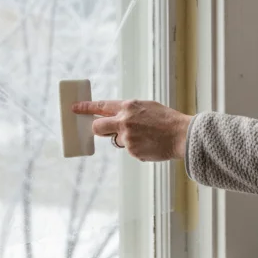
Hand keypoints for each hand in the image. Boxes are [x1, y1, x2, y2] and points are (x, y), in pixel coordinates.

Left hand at [73, 99, 192, 161]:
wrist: (182, 135)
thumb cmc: (168, 120)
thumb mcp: (147, 107)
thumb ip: (130, 112)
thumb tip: (116, 118)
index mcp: (128, 107)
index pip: (101, 106)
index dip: (86, 108)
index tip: (74, 108)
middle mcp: (124, 121)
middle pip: (98, 127)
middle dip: (98, 129)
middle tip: (103, 130)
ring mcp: (127, 138)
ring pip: (118, 140)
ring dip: (127, 139)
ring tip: (147, 136)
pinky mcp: (132, 151)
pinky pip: (130, 150)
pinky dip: (138, 148)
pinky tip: (151, 144)